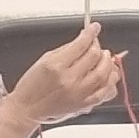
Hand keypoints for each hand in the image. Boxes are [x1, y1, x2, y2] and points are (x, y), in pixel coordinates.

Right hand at [5, 22, 126, 125]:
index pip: (82, 44)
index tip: (94, 27)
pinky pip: (107, 92)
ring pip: (105, 74)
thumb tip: (84, 39)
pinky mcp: (85, 105)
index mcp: (57, 66)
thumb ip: (67, 49)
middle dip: (98, 46)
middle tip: (96, 45)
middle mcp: (70, 80)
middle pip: (96, 57)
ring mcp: (79, 94)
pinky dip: (111, 82)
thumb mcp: (44, 60)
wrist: (27, 109)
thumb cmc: (32, 86)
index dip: (91, 32)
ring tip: (104, 59)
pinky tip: (107, 76)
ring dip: (108, 63)